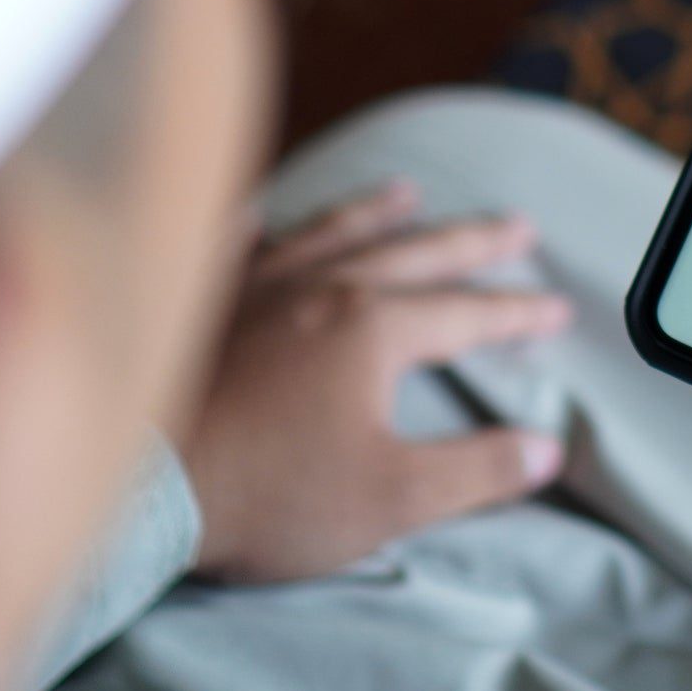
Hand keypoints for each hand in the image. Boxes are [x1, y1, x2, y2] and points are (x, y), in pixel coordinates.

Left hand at [180, 180, 570, 581]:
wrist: (133, 487)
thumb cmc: (266, 493)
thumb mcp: (393, 498)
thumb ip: (478, 471)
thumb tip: (546, 451)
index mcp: (374, 329)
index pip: (467, 312)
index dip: (519, 313)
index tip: (558, 309)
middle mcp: (319, 288)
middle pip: (413, 252)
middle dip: (472, 241)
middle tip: (517, 225)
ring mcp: (250, 286)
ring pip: (326, 232)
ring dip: (374, 213)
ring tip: (406, 192)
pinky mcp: (190, 302)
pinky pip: (228, 245)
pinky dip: (251, 224)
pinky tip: (258, 211)